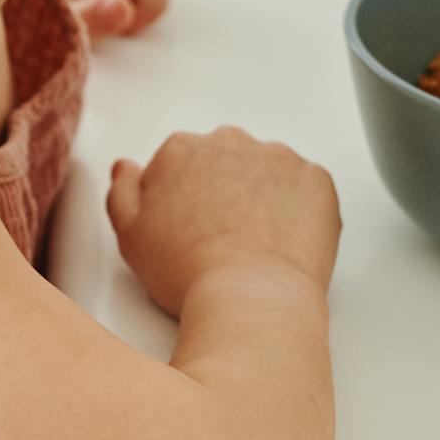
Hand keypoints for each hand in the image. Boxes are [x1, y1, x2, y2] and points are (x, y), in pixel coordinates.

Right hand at [104, 126, 340, 317]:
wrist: (250, 298)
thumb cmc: (187, 271)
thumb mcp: (130, 235)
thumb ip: (123, 191)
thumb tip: (128, 168)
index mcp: (180, 150)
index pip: (179, 164)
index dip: (183, 200)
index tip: (189, 229)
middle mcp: (228, 141)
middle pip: (223, 161)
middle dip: (223, 190)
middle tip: (221, 238)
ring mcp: (277, 157)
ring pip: (265, 171)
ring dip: (261, 196)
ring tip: (256, 243)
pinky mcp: (316, 179)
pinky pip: (306, 188)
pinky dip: (298, 209)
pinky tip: (284, 241)